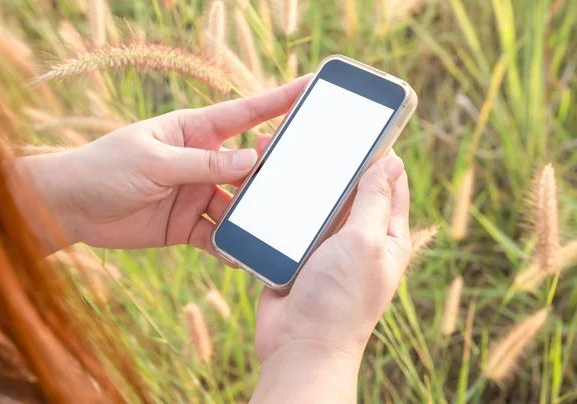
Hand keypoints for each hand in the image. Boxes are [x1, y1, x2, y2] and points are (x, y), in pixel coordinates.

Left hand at [16, 76, 309, 253]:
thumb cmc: (105, 168)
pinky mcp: (189, 224)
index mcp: (194, 131)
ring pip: (238, 204)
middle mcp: (202, 161)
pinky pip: (218, 236)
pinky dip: (230, 246)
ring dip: (252, 216)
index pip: (245, 113)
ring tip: (271, 226)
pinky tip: (240, 255)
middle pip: (249, 164)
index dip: (279, 100)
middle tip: (299, 177)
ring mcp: (197, 194)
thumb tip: (252, 160)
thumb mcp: (154, 161)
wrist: (70, 208)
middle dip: (273, 170)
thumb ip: (203, 163)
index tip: (310, 88)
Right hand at [251, 152, 410, 402]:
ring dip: (302, 178)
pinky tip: (267, 178)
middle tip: (312, 131)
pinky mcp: (296, 251)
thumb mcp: (366, 244)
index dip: (380, 153)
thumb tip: (393, 162)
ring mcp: (326, 244)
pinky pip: (291, 218)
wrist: (298, 345)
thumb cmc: (340, 300)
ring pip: (316, 200)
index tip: (362, 123)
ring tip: (281, 148)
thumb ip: (376, 201)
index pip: (390, 183)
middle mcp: (358, 237)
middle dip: (332, 161)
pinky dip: (281, 200)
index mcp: (386, 235)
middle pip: (349, 187)